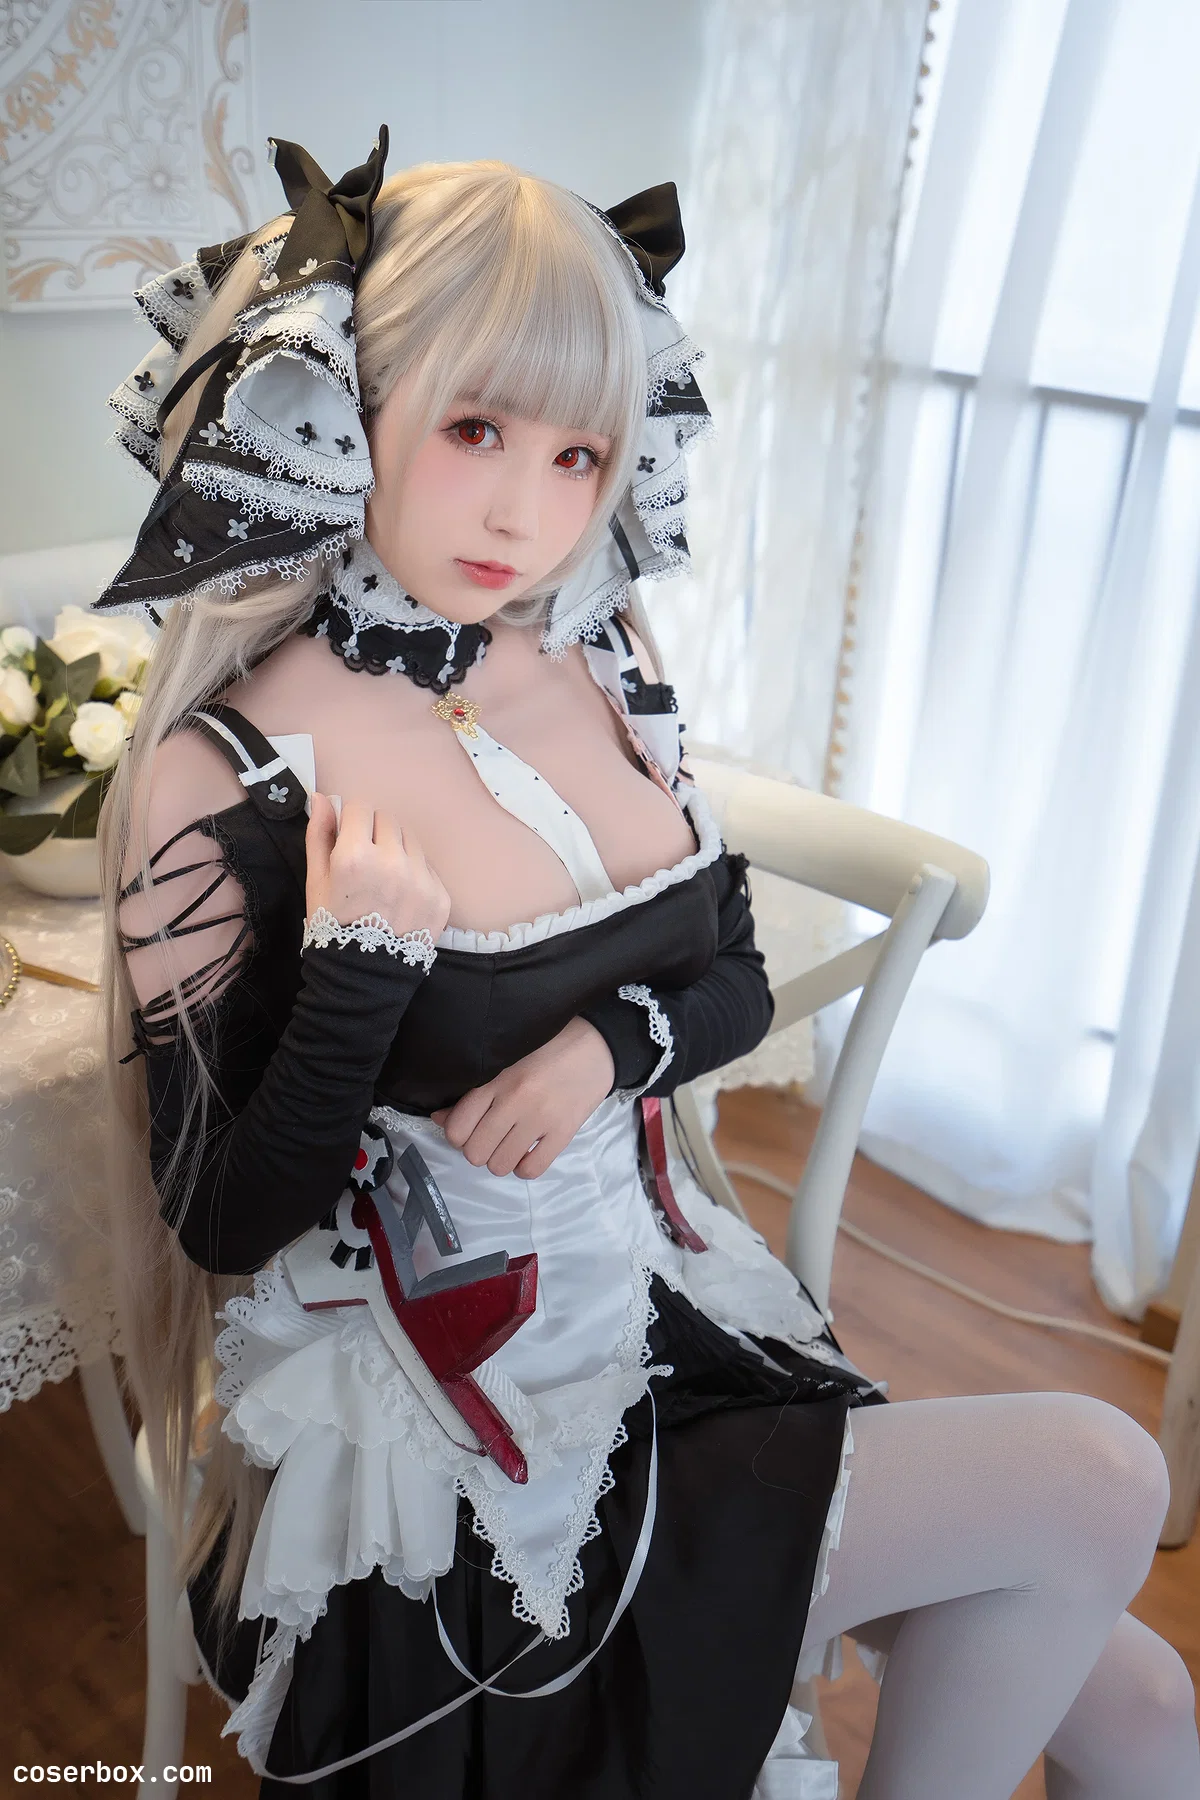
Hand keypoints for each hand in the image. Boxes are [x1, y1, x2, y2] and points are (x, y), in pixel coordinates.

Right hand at [305, 793, 450, 937]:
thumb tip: (322, 798)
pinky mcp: (441, 896)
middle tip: (366, 861)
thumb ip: (319, 835)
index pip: (361, 808)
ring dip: (397, 849)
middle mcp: (392, 863)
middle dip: (374, 832)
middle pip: (388, 819)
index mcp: (355, 856)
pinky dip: (415, 874)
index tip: (348, 839)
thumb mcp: (316, 881)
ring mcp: (421, 880)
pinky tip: (400, 897)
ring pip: (411, 839)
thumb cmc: (333, 926)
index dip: (351, 822)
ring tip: (384, 879)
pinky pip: (428, 867)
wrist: (364, 976)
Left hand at [431, 1017, 615, 1178]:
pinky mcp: (565, 1132)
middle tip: (491, 1137)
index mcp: (496, 1079)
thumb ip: (473, 1090)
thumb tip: (441, 1118)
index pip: (457, 1127)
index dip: (457, 1135)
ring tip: (510, 1145)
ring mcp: (541, 1118)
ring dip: (501, 1160)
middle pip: (475, 1152)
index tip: (469, 1128)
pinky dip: (525, 1167)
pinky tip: (529, 1152)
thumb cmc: (548, 1047)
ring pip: (500, 1165)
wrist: (598, 1043)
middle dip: (479, 1150)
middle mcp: (515, 1101)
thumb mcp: (505, 1060)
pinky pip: (532, 1170)